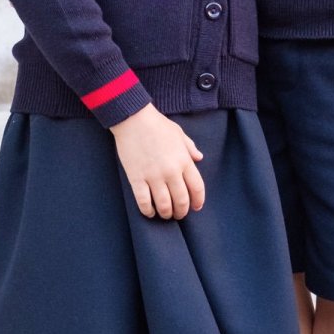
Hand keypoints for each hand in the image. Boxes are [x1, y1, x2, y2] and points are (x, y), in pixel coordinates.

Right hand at [112, 104, 204, 218]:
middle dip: (182, 212)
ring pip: (164, 204)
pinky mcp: (136, 178)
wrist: (133, 119)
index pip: (197, 187)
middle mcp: (171, 171)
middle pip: (181, 200)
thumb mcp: (179, 134)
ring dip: (166, 213)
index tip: (196, 207)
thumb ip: (190, 148)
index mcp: (184, 160)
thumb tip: (199, 157)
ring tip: (165, 215)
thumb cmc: (157, 124)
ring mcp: (153, 176)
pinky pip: (143, 201)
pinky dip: (147, 210)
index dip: (198, 201)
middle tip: (179, 215)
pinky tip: (149, 212)